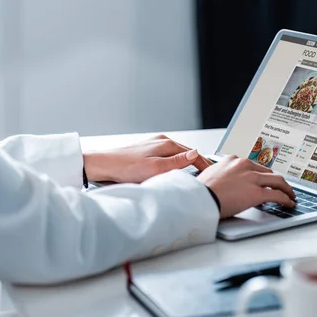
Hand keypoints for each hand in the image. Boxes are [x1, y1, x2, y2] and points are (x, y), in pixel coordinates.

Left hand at [83, 135, 212, 182]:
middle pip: (187, 153)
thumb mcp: (156, 168)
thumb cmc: (126, 167)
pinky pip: (167, 157)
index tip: (213, 174)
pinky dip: (176, 163)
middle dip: (198, 163)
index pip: (194, 154)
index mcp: (167, 144)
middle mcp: (161, 142)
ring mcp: (153, 146)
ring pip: (177, 155)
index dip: (205, 165)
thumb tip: (196, 154)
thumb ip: (178, 162)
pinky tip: (175, 170)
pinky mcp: (146, 152)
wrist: (103, 166)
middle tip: (208, 175)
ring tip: (196, 173)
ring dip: (187, 163)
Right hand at [197, 156, 295, 218]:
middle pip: (268, 172)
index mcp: (233, 160)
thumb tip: (224, 184)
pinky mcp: (256, 193)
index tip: (265, 180)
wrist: (198, 199)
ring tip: (290, 196)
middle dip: (277, 181)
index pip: (254, 166)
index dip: (262, 175)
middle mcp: (244, 165)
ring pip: (277, 181)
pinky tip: (289, 204)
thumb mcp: (210, 176)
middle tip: (282, 188)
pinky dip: (286, 199)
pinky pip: (276, 195)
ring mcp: (252, 178)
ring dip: (286, 189)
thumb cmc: (200, 191)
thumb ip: (222, 176)